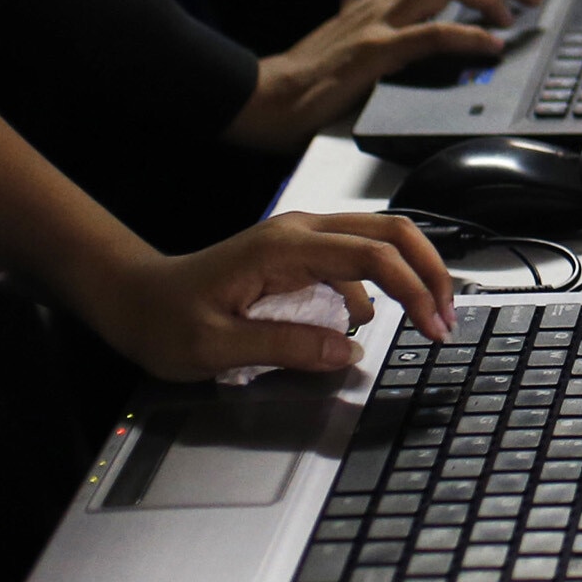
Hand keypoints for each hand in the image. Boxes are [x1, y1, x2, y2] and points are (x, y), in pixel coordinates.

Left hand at [70, 212, 455, 381]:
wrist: (135, 298)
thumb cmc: (165, 320)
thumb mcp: (217, 347)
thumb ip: (286, 346)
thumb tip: (348, 351)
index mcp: (284, 248)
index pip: (373, 255)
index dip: (413, 289)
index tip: (433, 328)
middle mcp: (300, 232)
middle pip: (392, 230)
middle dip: (430, 271)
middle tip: (446, 318)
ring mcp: (302, 239)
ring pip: (380, 238)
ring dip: (411, 275)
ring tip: (425, 320)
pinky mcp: (300, 254)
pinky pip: (356, 260)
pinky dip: (380, 286)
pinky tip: (370, 323)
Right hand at [230, 0, 532, 150]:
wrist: (263, 100)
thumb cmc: (314, 83)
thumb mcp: (369, 49)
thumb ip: (404, 38)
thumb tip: (456, 46)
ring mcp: (377, 22)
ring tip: (516, 13)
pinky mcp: (371, 54)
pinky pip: (428, 34)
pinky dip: (468, 35)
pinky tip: (490, 45)